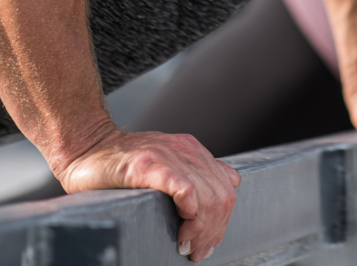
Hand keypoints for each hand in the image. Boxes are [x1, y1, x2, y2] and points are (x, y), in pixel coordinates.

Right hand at [56, 129, 239, 261]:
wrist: (88, 146)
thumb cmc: (121, 163)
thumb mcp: (167, 162)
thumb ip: (193, 173)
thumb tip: (226, 187)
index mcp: (193, 151)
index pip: (227, 188)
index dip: (222, 221)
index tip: (206, 243)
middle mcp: (186, 151)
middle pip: (221, 196)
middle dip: (213, 231)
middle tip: (197, 251)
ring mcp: (168, 156)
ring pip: (207, 197)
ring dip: (201, 229)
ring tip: (186, 245)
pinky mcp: (147, 165)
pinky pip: (182, 186)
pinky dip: (188, 208)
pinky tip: (180, 223)